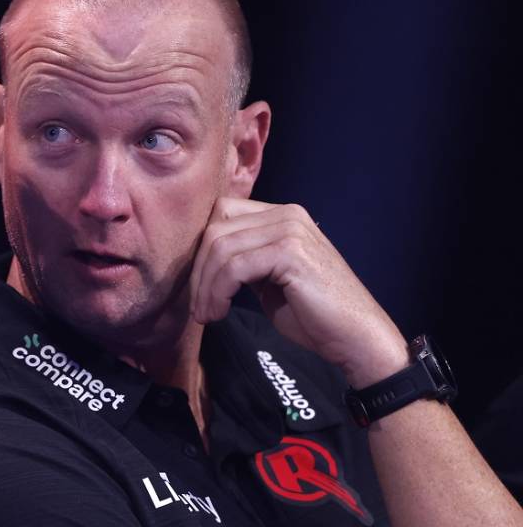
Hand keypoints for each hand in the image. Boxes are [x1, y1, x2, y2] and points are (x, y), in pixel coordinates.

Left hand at [188, 197, 408, 386]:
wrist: (357, 339)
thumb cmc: (314, 316)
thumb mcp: (268, 279)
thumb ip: (243, 260)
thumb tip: (201, 260)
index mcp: (282, 216)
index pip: (221, 215)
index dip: (202, 250)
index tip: (198, 287)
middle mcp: (287, 214)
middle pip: (216, 229)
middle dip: (198, 270)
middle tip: (198, 307)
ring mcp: (291, 230)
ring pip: (220, 248)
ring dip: (204, 286)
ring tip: (206, 315)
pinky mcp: (291, 252)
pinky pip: (234, 267)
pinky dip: (217, 292)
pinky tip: (218, 313)